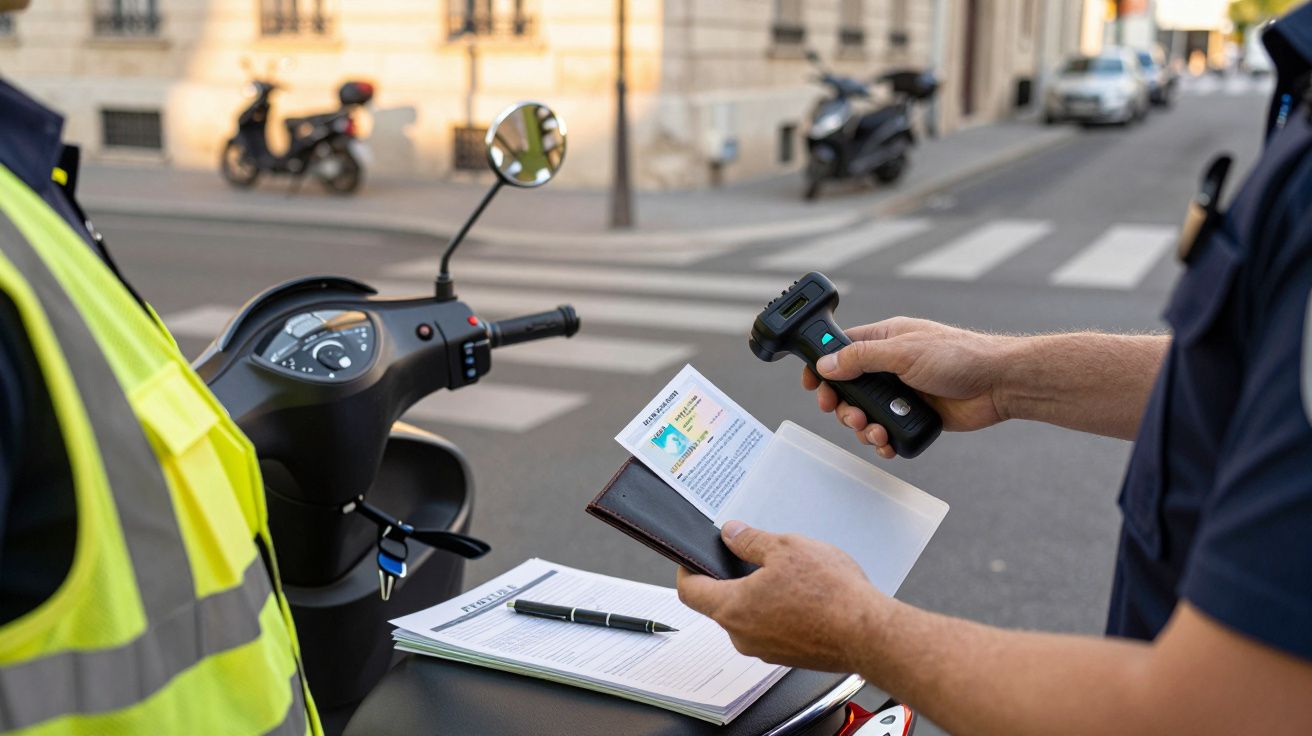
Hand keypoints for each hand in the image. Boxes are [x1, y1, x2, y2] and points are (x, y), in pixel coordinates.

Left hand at [676, 521, 886, 672]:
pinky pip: (771, 628)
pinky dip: (778, 610)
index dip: (687, 569)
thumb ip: (750, 540)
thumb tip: (731, 533)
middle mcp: (743, 636)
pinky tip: (804, 595)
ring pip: (748, 616)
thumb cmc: (831, 594)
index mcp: (733, 608)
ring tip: (789, 575)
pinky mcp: (787, 656)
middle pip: (719, 603)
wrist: (869, 633)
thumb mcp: (785, 548)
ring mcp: (765, 650)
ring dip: (759, 594)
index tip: (693, 557)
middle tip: (752, 556)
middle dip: (731, 577)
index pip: (689, 591)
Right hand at [803, 317, 1011, 458]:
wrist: (999, 384)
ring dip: (864, 427)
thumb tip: (827, 364)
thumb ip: (862, 358)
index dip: (824, 367)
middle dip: (844, 406)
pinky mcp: (915, 416)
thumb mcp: (904, 352)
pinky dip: (882, 441)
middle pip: (849, 389)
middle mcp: (891, 366)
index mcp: (886, 340)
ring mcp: (902, 392)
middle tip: (850, 415)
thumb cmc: (960, 356)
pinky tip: (887, 443)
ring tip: (875, 431)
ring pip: (866, 414)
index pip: (842, 349)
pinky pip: (887, 431)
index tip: (813, 385)